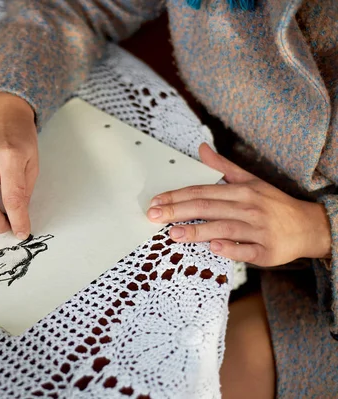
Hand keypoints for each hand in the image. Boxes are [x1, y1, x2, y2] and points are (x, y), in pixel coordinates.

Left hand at [147, 143, 331, 265]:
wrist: (308, 226)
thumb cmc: (272, 204)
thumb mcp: (250, 180)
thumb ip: (223, 167)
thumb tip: (201, 148)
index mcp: (241, 190)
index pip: (202, 192)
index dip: (177, 196)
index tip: (155, 202)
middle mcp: (248, 208)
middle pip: (207, 208)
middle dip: (178, 212)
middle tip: (154, 217)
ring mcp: (257, 231)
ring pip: (223, 229)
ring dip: (197, 231)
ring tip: (173, 234)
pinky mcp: (266, 252)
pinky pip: (245, 251)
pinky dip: (230, 249)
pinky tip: (213, 247)